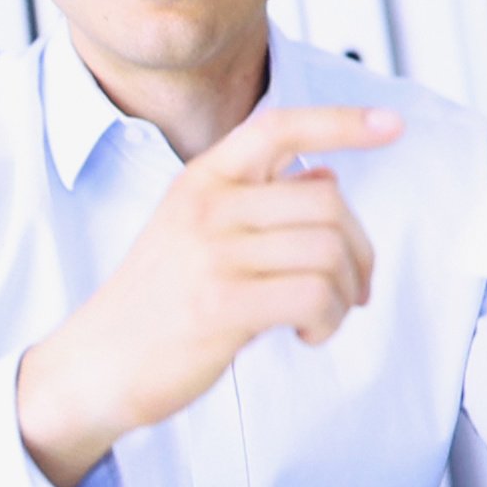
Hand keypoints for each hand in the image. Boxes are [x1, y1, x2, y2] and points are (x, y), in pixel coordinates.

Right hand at [12, 103, 399, 486]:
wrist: (96, 365)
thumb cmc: (156, 303)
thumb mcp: (199, 233)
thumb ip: (259, 201)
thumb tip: (324, 173)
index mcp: (202, 180)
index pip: (279, 127)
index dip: (341, 121)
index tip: (390, 124)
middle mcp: (207, 206)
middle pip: (327, 201)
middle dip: (359, 250)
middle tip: (353, 287)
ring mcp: (211, 254)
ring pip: (328, 252)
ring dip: (344, 293)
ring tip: (322, 317)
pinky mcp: (220, 306)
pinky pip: (313, 296)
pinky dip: (328, 319)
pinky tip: (308, 334)